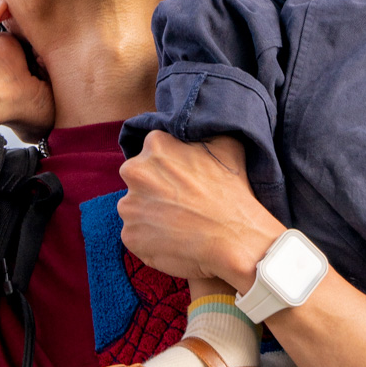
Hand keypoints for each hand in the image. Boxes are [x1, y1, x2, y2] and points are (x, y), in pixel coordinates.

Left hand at [118, 131, 280, 287]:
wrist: (235, 238)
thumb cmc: (232, 190)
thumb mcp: (226, 144)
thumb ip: (202, 131)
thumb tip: (199, 126)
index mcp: (155, 145)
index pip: (152, 152)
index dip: (168, 167)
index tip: (183, 179)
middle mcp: (135, 172)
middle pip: (138, 178)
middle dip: (154, 188)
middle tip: (180, 201)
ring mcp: (129, 206)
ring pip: (135, 207)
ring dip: (150, 214)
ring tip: (178, 223)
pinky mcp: (130, 236)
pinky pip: (136, 234)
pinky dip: (150, 238)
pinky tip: (173, 240)